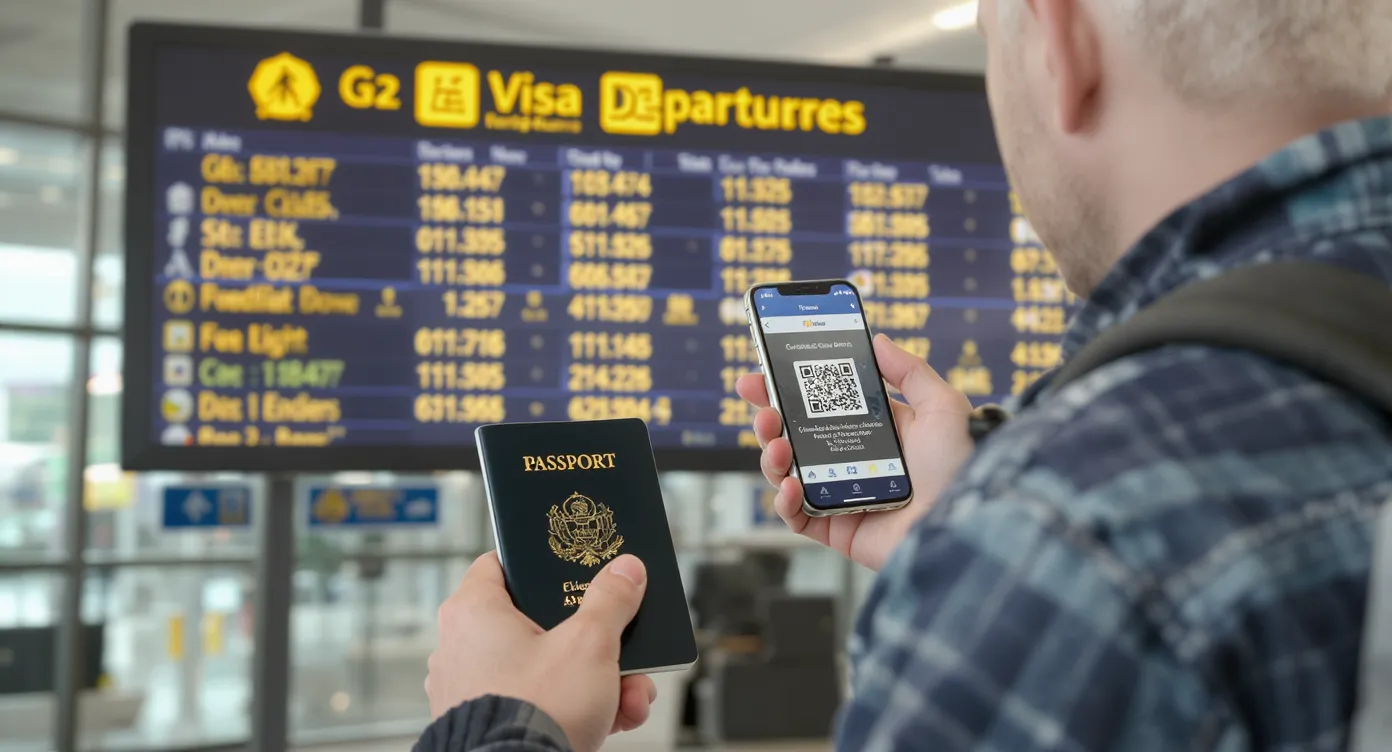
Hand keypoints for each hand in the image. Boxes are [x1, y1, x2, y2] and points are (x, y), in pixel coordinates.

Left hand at [426, 552, 656, 751]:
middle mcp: (464, 647)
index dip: (541, 562)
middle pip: (541, 622)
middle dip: (595, 639)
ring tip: (629, 694)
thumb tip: (625, 572)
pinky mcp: (492, 721)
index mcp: (474, 611)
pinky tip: (615, 717)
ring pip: (548, 667)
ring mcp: (476, 688)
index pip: (502, 563)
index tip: (574, 567)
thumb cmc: (535, 711)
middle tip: (622, 642)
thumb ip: (610, 601)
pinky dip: (577, 707)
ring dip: (598, 679)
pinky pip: (540, 701)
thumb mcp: (590, 644)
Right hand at [736, 334, 973, 570]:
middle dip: (770, 417)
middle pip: (797, 436)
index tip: (765, 371)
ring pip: (787, 473)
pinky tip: (790, 485)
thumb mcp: (943, 406)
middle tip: (760, 405)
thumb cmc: (961, 467)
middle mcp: (854, 461)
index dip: (791, 388)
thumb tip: (879, 340)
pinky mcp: (836, 528)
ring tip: (776, 444)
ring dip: (771, 456)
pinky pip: (796, 516)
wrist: (966, 524)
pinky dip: (784, 501)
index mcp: (876, 431)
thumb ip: (910, 371)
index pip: (823, 405)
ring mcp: (841, 494)